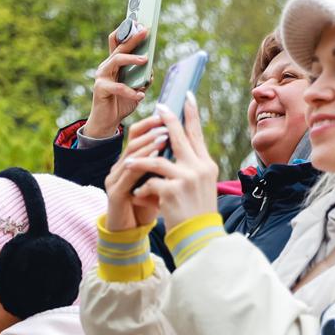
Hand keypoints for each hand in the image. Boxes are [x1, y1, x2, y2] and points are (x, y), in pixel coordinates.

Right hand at [81, 23, 151, 138]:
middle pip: (119, 47)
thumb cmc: (121, 103)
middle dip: (133, 38)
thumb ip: (142, 78)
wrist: (107, 122)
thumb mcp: (136, 89)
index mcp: (114, 63)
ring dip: (132, 58)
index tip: (140, 22)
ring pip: (117, 60)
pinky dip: (131, 91)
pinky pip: (118, 87)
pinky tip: (140, 95)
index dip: (127, 30)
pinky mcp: (100, 89)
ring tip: (145, 60)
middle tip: (146, 31)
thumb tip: (151, 69)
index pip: (117, 41)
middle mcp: (106, 66)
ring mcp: (101, 76)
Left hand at [116, 97, 219, 234]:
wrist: (199, 238)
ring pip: (157, 160)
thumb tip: (168, 151)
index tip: (186, 97)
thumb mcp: (198, 187)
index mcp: (206, 165)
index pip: (197, 135)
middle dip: (167, 120)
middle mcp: (199, 168)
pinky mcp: (172, 191)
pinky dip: (141, 189)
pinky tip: (137, 196)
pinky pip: (149, 181)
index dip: (191, 114)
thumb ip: (187, 168)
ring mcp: (186, 178)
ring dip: (140, 162)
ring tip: (127, 165)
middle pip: (179, 137)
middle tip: (159, 107)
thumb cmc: (196, 213)